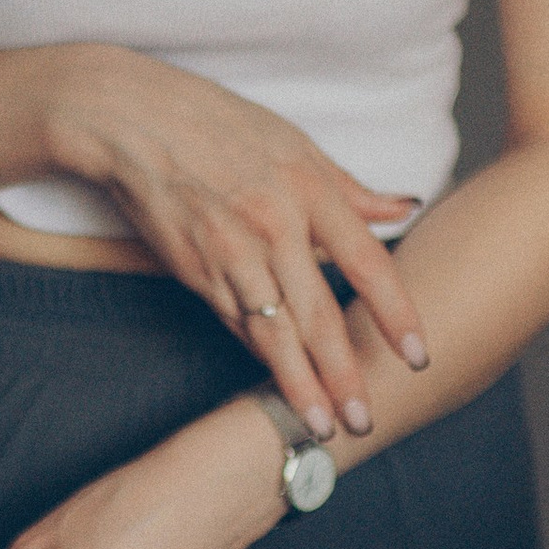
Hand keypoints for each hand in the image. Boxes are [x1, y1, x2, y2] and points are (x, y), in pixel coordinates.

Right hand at [48, 46, 429, 437]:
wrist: (132, 121)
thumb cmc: (218, 125)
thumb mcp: (293, 143)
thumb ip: (350, 187)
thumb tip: (405, 206)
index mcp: (308, 188)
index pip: (366, 262)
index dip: (395, 313)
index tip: (416, 356)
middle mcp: (274, 224)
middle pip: (318, 315)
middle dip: (343, 375)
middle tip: (363, 422)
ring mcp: (230, 252)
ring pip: (272, 332)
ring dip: (297, 385)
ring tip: (318, 427)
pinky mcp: (195, 270)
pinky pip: (235, 321)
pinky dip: (258, 353)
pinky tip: (278, 385)